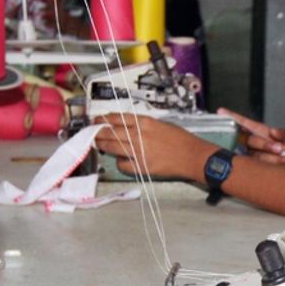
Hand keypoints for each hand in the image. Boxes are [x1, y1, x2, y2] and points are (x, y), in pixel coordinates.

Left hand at [93, 113, 213, 179]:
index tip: (97, 119)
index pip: (118, 118)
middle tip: (91, 131)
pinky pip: (123, 164)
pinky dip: (119, 162)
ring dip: (102, 145)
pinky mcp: (141, 167)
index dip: (104, 119)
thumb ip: (144, 125)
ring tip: (97, 144)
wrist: (193, 156)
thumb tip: (128, 127)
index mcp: (145, 123)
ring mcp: (139, 152)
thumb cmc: (181, 139)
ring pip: (112, 147)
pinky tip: (120, 160)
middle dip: (97, 131)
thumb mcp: (162, 124)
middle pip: (111, 132)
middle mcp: (139, 135)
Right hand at [219, 108, 284, 168]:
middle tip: (281, 149)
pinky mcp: (256, 170)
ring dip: (275, 158)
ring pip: (258, 156)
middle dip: (265, 144)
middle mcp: (253, 145)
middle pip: (251, 141)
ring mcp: (253, 157)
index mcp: (261, 133)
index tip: (221, 111)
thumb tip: (272, 131)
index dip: (233, 118)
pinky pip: (264, 167)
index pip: (245, 124)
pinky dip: (280, 165)